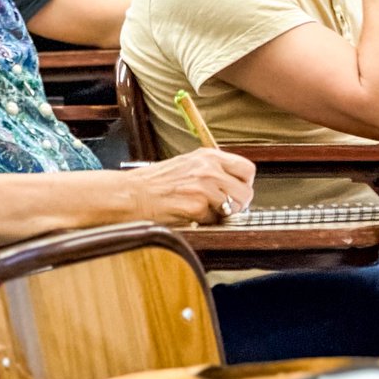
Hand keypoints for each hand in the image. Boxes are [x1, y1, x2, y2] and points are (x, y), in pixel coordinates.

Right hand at [125, 148, 254, 224]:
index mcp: (207, 156)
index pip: (247, 168)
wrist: (132, 194)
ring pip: (234, 208)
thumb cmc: (155, 182)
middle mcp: (208, 168)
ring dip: (222, 214)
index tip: (236, 191)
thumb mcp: (187, 165)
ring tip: (203, 212)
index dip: (244, 184)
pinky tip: (190, 216)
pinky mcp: (197, 206)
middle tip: (223, 208)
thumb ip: (212, 171)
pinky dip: (204, 222)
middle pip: (246, 191)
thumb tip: (234, 185)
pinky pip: (214, 220)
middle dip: (238, 204)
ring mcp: (203, 187)